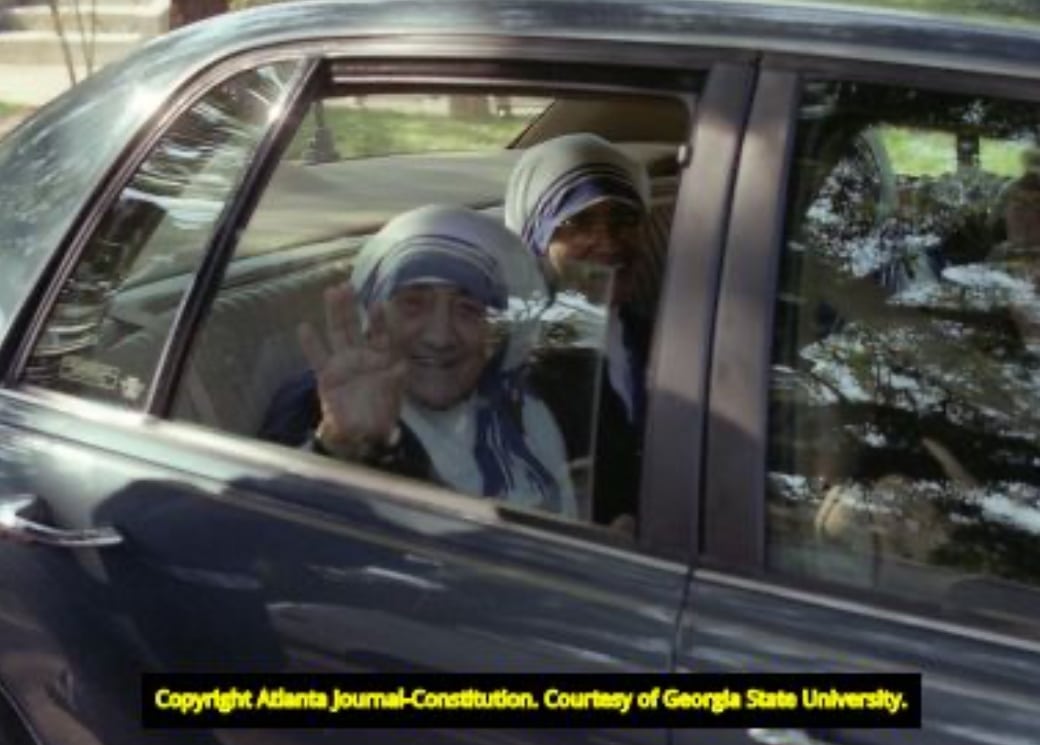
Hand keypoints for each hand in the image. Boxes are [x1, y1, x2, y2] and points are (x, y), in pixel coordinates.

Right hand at [298, 283, 407, 456]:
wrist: (362, 433)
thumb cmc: (382, 411)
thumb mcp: (394, 395)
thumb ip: (396, 380)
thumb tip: (402, 367)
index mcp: (383, 357)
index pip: (384, 334)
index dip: (382, 320)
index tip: (381, 304)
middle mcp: (363, 355)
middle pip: (355, 326)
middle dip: (351, 307)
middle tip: (347, 286)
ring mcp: (344, 362)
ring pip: (338, 333)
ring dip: (335, 314)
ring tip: (332, 292)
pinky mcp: (327, 375)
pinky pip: (318, 357)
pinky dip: (311, 344)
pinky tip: (305, 328)